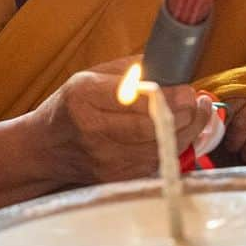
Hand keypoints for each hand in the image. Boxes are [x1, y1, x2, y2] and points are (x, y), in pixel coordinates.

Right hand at [36, 57, 213, 184]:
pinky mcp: (118, 178)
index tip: (189, 90)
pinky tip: (182, 131)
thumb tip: (169, 67)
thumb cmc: (69, 107)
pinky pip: (157, 162)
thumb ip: (130, 71)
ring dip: (187, 131)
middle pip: (154, 128)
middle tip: (200, 102)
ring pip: (161, 148)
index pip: (137, 101)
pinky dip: (174, 146)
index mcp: (85, 100)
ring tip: (199, 113)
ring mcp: (107, 161)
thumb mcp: (90, 77)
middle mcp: (95, 132)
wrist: (45, 149)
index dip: (171, 98)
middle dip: (187, 114)